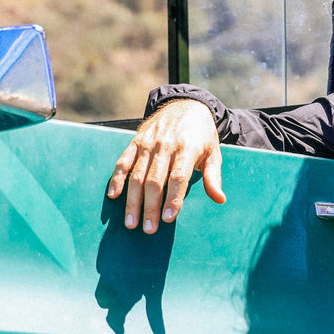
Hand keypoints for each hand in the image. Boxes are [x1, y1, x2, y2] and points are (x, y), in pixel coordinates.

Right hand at [106, 98, 226, 232]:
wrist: (186, 105)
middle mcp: (165, 145)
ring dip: (132, 200)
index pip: (178, 177)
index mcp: (187, 148)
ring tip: (131, 222)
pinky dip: (117, 178)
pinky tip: (114, 195)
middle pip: (155, 181)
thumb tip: (220, 199)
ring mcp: (148, 143)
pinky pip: (123, 161)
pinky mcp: (136, 141)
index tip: (169, 218)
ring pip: (137, 175)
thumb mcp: (214, 153)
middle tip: (149, 229)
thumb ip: (213, 177)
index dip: (173, 198)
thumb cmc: (202, 135)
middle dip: (150, 207)